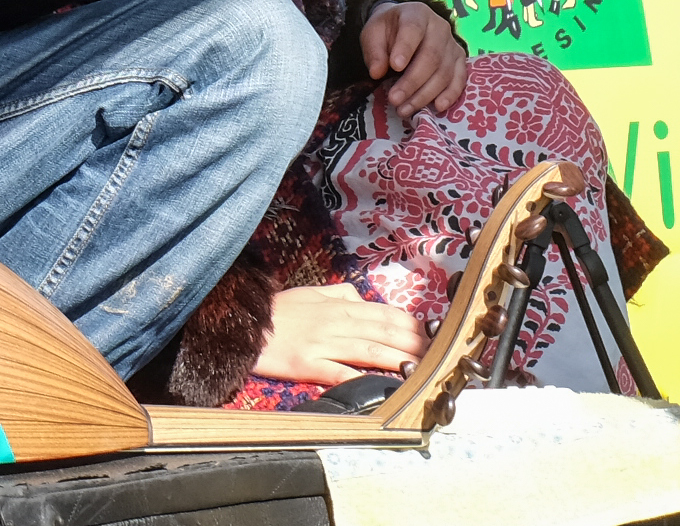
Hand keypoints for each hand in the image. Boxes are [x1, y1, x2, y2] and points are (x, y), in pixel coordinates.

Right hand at [250, 280, 428, 385]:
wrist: (239, 326)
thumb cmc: (273, 311)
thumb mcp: (308, 292)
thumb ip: (338, 293)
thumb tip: (362, 298)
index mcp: (336, 305)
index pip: (384, 313)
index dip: (412, 324)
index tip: (433, 333)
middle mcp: (334, 323)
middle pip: (384, 333)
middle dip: (416, 344)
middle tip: (440, 355)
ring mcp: (323, 345)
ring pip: (371, 352)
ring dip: (401, 360)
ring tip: (424, 369)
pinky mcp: (309, 365)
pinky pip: (343, 374)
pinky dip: (367, 380)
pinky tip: (386, 386)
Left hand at [364, 0, 468, 123]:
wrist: (404, 26)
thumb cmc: (388, 30)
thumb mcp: (373, 33)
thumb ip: (374, 51)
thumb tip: (377, 73)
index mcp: (416, 13)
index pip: (413, 29)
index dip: (405, 48)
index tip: (394, 67)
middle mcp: (440, 27)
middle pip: (431, 57)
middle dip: (412, 81)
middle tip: (394, 99)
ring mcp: (453, 45)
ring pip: (444, 72)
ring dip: (425, 94)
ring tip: (405, 109)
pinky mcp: (461, 62)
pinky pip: (459, 80)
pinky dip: (449, 95)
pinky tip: (437, 107)